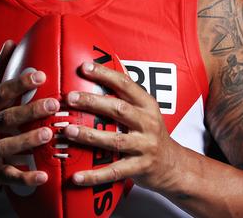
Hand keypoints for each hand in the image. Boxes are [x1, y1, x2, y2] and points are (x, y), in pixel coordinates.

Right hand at [0, 40, 60, 193]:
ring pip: (4, 148)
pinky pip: (8, 177)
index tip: (40, 75)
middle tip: (54, 103)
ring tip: (48, 134)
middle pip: (4, 119)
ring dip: (26, 141)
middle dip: (29, 111)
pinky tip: (44, 175)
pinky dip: (25, 177)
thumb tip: (10, 41)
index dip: (19, 83)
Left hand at [61, 61, 181, 194]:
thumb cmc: (151, 133)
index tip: (84, 67)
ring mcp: (144, 147)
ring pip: (114, 140)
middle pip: (119, 110)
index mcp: (147, 105)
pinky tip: (76, 176)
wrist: (173, 165)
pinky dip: (94, 175)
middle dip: (93, 102)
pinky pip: (114, 172)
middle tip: (70, 98)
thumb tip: (104, 65)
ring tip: (68, 131)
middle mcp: (147, 124)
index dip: (105, 74)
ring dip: (89, 136)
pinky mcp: (139, 168)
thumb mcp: (145, 109)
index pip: (125, 84)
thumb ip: (127, 93)